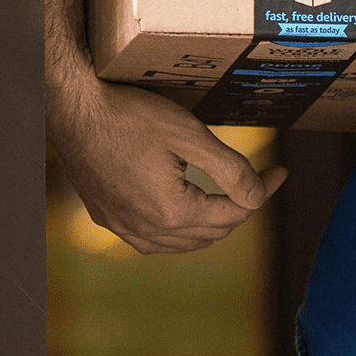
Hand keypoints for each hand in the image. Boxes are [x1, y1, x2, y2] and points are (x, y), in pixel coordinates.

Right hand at [46, 56, 286, 253]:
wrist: (74, 111)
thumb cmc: (130, 116)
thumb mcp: (189, 135)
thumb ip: (229, 170)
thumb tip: (256, 197)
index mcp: (172, 212)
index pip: (234, 213)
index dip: (263, 191)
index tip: (280, 171)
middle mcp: (147, 230)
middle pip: (212, 232)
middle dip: (240, 208)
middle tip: (258, 181)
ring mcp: (123, 228)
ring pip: (182, 243)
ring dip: (210, 224)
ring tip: (227, 198)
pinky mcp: (107, 218)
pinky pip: (151, 240)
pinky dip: (177, 231)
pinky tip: (181, 211)